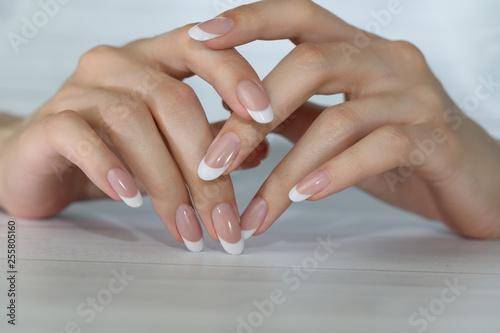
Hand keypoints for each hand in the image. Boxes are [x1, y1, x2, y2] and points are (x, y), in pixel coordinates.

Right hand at [0, 25, 271, 253]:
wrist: (39, 162)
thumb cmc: (114, 149)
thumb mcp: (170, 143)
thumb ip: (210, 140)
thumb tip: (259, 151)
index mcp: (155, 58)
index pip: (201, 48)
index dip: (235, 75)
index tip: (266, 117)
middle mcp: (118, 63)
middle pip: (174, 101)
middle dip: (207, 170)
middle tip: (225, 223)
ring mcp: (79, 89)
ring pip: (133, 122)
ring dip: (167, 184)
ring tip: (188, 229)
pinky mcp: (49, 122)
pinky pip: (81, 137)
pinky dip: (111, 169)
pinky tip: (132, 200)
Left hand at [189, 0, 499, 238]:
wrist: (474, 181)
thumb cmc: (397, 149)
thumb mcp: (334, 125)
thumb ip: (288, 114)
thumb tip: (226, 115)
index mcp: (358, 49)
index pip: (299, 16)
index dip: (250, 21)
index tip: (201, 38)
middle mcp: (387, 60)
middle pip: (311, 63)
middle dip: (253, 116)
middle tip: (213, 162)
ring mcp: (415, 96)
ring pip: (338, 119)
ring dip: (286, 170)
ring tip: (255, 209)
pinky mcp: (436, 138)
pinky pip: (378, 149)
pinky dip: (334, 174)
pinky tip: (303, 198)